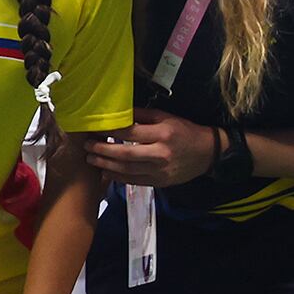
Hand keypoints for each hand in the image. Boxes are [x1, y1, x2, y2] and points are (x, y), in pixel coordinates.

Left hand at [86, 111, 217, 187]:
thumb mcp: (166, 117)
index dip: (109, 131)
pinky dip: (118, 177)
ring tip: (91, 159)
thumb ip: (142, 115)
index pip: (130, 132)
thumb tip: (117, 112)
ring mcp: (161, 170)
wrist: (207, 153)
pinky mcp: (160, 182)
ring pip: (128, 170)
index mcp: (162, 133)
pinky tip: (105, 171)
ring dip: (106, 165)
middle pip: (125, 154)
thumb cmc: (184, 131)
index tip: (94, 129)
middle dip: (102, 150)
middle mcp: (161, 153)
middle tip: (86, 146)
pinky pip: (135, 181)